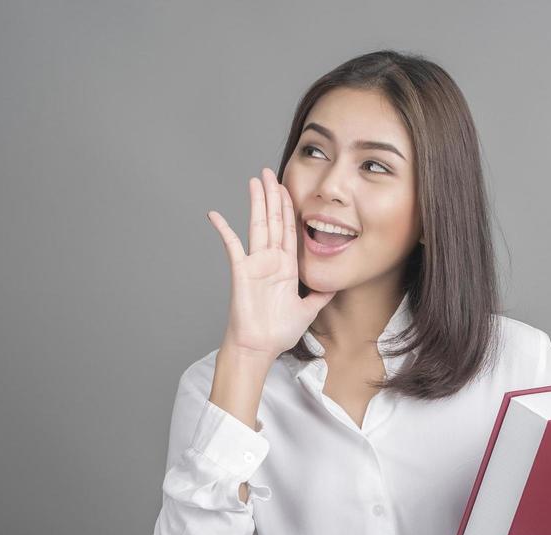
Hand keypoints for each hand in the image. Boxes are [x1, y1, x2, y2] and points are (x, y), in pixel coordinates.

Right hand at [207, 167, 335, 357]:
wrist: (260, 347)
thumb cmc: (278, 332)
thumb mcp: (308, 310)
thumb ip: (320, 295)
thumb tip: (335, 286)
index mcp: (287, 266)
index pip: (289, 230)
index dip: (289, 208)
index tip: (287, 188)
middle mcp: (271, 260)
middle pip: (273, 220)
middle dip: (273, 195)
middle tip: (269, 172)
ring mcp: (255, 263)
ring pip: (257, 225)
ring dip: (256, 202)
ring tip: (255, 180)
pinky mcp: (242, 271)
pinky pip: (231, 245)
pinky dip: (223, 229)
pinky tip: (215, 214)